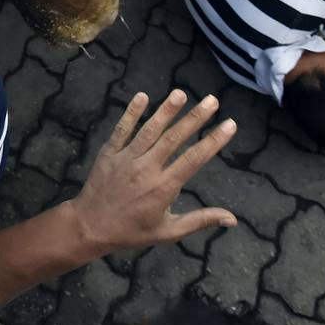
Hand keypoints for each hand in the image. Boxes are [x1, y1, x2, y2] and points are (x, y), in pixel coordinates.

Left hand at [71, 90, 236, 252]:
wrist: (90, 226)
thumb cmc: (132, 231)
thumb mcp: (169, 231)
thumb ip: (200, 220)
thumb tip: (233, 219)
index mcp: (163, 187)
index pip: (194, 159)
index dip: (213, 141)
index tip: (230, 124)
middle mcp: (146, 169)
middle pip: (174, 138)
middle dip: (195, 118)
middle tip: (212, 99)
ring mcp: (126, 158)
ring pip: (149, 130)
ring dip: (165, 110)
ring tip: (181, 93)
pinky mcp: (109, 152)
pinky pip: (121, 130)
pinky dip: (131, 113)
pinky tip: (142, 96)